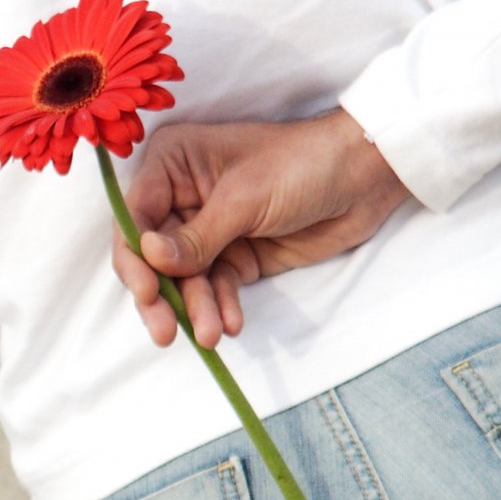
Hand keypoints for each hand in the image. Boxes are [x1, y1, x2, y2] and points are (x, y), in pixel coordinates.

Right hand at [110, 109, 410, 347]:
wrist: (365, 175)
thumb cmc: (302, 164)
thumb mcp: (245, 199)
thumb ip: (196, 237)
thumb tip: (149, 259)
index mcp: (173, 164)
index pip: (135, 216)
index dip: (135, 258)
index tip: (146, 292)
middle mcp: (181, 197)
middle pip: (152, 255)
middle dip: (161, 294)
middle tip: (165, 332)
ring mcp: (208, 229)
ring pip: (185, 278)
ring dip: (195, 308)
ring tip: (211, 335)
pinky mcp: (236, 255)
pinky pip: (217, 287)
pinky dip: (222, 306)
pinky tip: (231, 324)